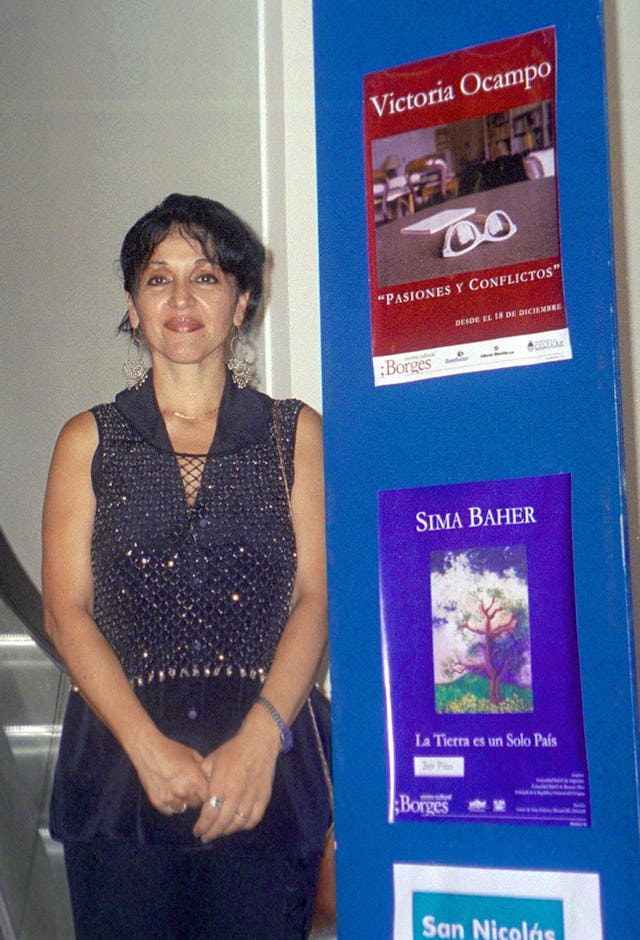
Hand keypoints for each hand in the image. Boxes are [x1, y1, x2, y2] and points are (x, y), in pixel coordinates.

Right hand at [131, 730, 208, 814]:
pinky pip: (169, 810)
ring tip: (177, 788)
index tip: (204, 788)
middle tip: (190, 786)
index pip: (208, 798)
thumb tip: (210, 779)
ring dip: (182, 801)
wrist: (148, 749)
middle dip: (195, 797)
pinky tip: (168, 792)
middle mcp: (183, 793)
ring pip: (182, 808)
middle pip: (196, 804)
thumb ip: (203, 769)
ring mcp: (169, 799)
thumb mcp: (193, 755)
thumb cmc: (172, 750)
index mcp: (194, 781)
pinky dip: (170, 804)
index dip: (207, 793)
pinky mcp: (157, 803)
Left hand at [193, 718, 280, 842]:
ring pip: (238, 824)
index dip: (202, 826)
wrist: (259, 741)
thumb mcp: (211, 760)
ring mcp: (251, 797)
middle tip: (205, 837)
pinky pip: (253, 819)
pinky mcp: (263, 797)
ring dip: (227, 831)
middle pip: (222, 823)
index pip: (209, 814)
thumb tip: (197, 795)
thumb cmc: (233, 750)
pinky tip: (237, 826)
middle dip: (211, 833)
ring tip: (220, 832)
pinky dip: (244, 826)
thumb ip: (203, 779)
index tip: (197, 831)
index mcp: (221, 784)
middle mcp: (236, 794)